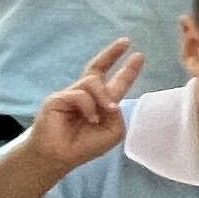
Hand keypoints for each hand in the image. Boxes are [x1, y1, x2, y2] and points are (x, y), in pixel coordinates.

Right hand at [26, 40, 144, 170]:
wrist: (59, 156)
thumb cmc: (85, 146)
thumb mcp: (113, 132)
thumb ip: (117, 114)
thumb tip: (108, 99)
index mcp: (101, 104)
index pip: (115, 82)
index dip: (127, 70)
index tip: (138, 55)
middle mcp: (86, 95)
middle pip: (98, 68)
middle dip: (112, 54)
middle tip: (125, 41)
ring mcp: (71, 95)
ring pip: (93, 82)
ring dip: (103, 97)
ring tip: (107, 111)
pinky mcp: (59, 98)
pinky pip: (80, 94)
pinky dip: (88, 107)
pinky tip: (88, 119)